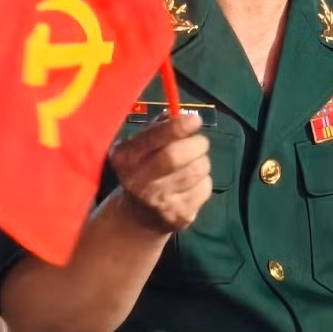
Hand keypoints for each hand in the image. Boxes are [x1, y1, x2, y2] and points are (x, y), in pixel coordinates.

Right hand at [106, 113, 211, 234]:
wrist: (137, 217)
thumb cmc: (143, 170)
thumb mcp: (140, 147)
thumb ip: (158, 128)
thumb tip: (181, 114)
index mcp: (126, 158)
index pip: (154, 139)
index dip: (177, 127)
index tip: (195, 120)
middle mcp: (139, 181)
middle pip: (176, 156)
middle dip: (196, 144)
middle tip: (199, 143)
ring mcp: (159, 202)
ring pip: (197, 170)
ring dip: (202, 163)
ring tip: (191, 165)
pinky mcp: (179, 216)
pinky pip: (205, 188)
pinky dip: (204, 182)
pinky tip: (190, 185)